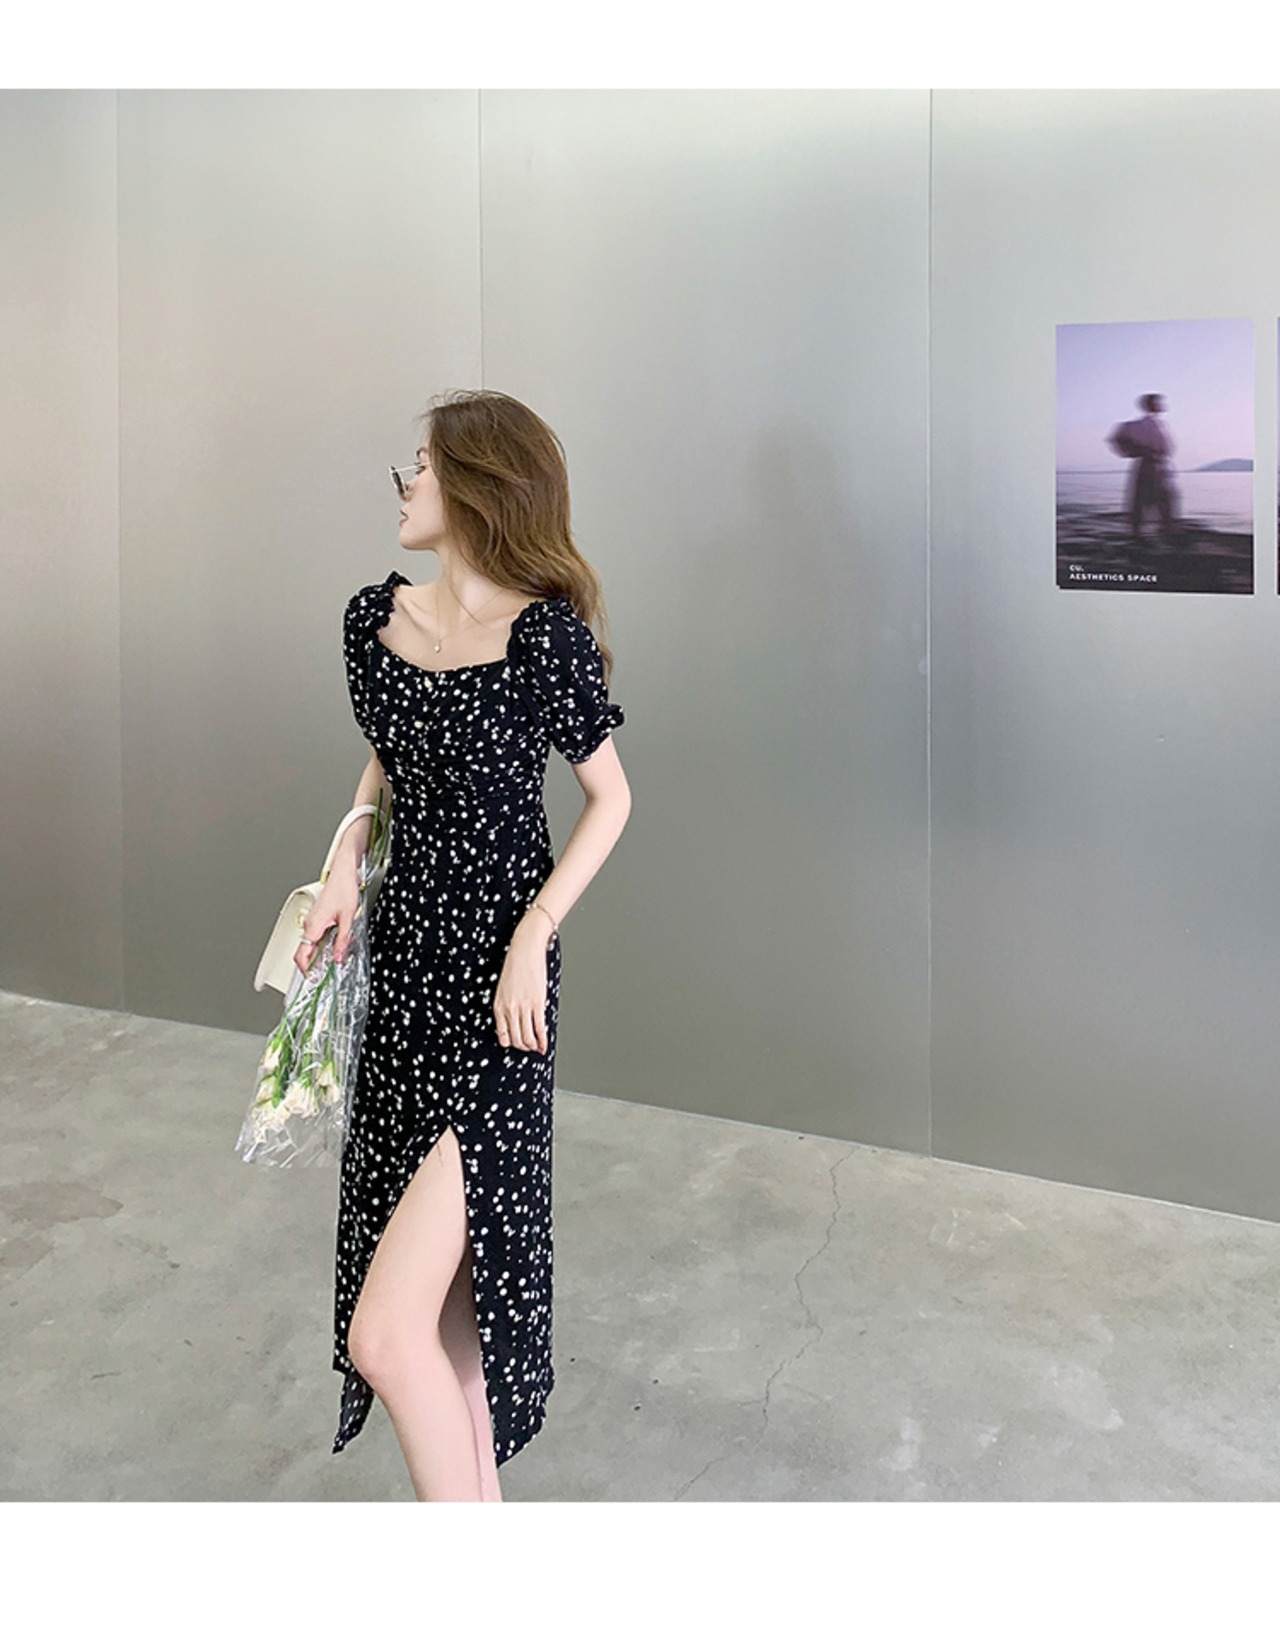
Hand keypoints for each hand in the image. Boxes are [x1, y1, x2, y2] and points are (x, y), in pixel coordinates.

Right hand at [295, 870, 359, 975]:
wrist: (343, 873)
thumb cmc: (343, 889)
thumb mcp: (348, 919)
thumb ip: (343, 940)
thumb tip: (339, 957)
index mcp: (313, 926)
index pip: (301, 955)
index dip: (306, 970)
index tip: (314, 979)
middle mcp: (310, 924)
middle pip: (304, 952)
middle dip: (312, 965)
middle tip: (324, 975)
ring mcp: (313, 921)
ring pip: (310, 944)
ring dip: (319, 955)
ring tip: (332, 961)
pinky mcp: (318, 918)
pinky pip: (315, 936)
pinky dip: (322, 945)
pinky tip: (334, 946)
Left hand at [494, 917, 552, 1052]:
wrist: (524, 950)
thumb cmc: (515, 966)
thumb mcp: (504, 988)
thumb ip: (507, 1004)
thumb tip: (515, 1019)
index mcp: (498, 1006)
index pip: (502, 1034)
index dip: (510, 1044)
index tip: (516, 1045)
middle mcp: (509, 1009)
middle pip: (515, 1038)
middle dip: (523, 1047)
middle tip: (529, 1048)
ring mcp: (523, 1007)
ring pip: (527, 1037)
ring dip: (532, 1046)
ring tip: (537, 1048)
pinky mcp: (537, 1003)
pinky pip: (539, 1028)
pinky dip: (542, 1040)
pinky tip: (544, 1046)